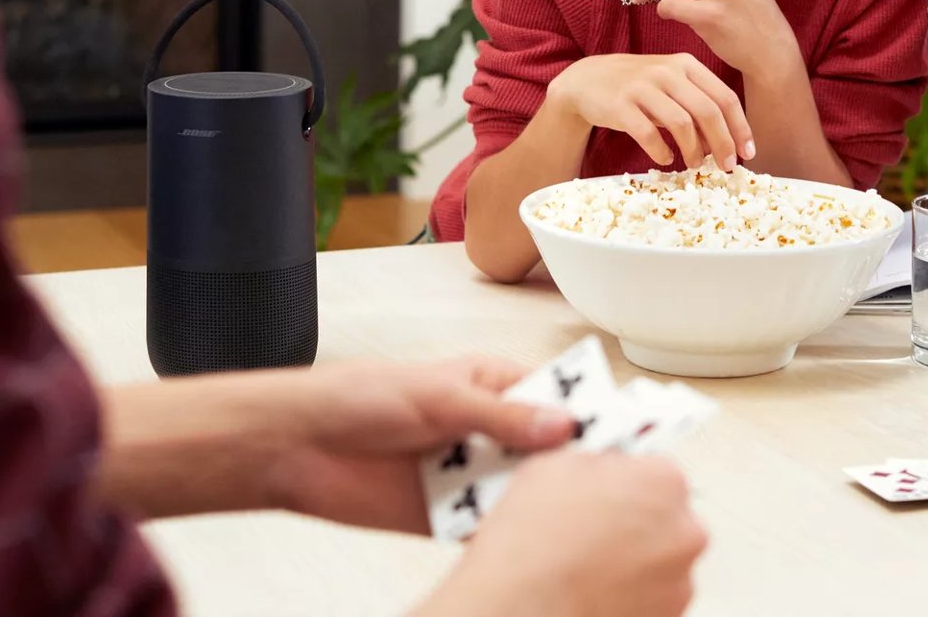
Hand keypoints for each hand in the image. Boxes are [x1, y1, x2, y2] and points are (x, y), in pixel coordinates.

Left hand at [112, 356, 580, 532]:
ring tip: (583, 520)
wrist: (297, 444)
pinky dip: (507, 535)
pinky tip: (531, 544)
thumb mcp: (438, 396)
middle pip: (546, 450)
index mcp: (491, 384)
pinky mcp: (446, 514)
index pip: (556, 397)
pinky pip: (487, 528)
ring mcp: (469, 472)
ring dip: (543, 504)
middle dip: (577, 466)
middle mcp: (487, 428)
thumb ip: (500, 415)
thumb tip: (562, 425)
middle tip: (618, 484)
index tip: (631, 432)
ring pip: (522, 493)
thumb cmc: (360, 395)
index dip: (591, 414)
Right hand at [421, 449, 706, 616]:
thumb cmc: (533, 548)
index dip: (624, 480)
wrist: (522, 608)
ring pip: (660, 560)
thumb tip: (595, 469)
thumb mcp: (551, 467)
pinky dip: (630, 594)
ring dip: (633, 559)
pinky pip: (652, 596)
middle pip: (664, 515)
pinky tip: (593, 589)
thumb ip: (592, 463)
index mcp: (662, 482)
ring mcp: (679, 581)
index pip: (655, 469)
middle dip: (634, 520)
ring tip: (586, 565)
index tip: (607, 491)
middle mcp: (683, 532)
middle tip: (592, 529)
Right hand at [547, 52, 755, 170]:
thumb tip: (724, 144)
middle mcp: (667, 71)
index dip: (740, 128)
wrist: (587, 80)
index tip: (748, 153)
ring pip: (681, 124)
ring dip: (693, 151)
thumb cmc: (640, 87)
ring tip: (695, 165)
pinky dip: (661, 151)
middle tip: (727, 167)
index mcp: (687, 64)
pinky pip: (648, 133)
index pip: (724, 97)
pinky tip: (665, 159)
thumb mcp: (672, 87)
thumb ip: (698, 109)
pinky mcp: (620, 104)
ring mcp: (643, 86)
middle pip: (707, 111)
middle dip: (723, 144)